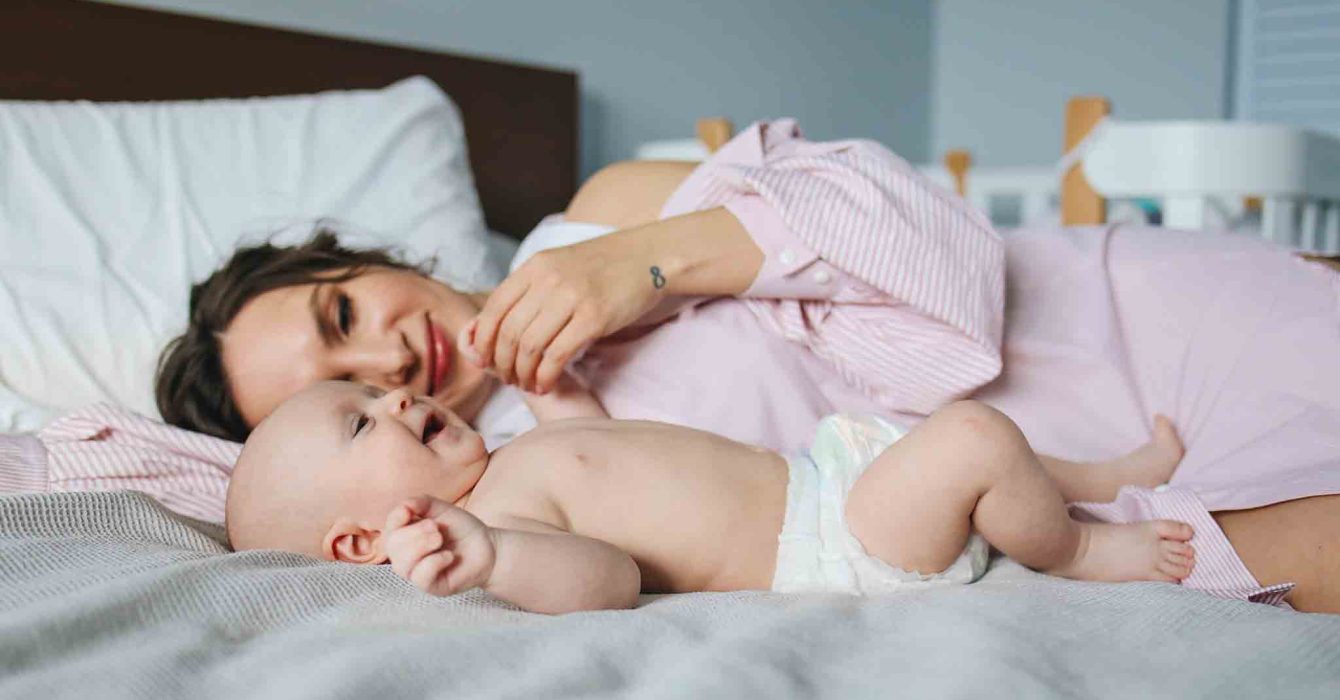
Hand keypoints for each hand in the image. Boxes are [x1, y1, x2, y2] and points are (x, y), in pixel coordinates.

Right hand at [383, 495, 495, 597]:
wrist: (488, 547)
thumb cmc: (461, 529)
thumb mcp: (440, 509)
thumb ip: (420, 503)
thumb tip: (403, 506)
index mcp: (405, 536)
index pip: (388, 529)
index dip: (395, 519)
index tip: (408, 512)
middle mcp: (406, 557)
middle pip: (393, 545)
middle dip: (415, 533)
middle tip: (436, 528)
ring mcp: (417, 574)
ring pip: (402, 564)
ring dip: (422, 546)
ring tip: (440, 539)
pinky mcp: (431, 587)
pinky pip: (420, 577)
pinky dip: (434, 562)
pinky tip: (449, 556)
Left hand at [468, 235, 664, 393]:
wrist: (648, 256)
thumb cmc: (602, 267)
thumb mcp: (558, 266)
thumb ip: (528, 290)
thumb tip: (491, 326)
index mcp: (535, 266)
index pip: (494, 308)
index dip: (483, 340)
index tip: (485, 360)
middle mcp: (548, 280)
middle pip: (509, 332)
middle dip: (502, 363)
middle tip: (508, 379)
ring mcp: (571, 298)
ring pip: (529, 347)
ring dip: (523, 373)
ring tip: (528, 383)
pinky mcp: (594, 318)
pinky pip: (557, 355)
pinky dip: (546, 375)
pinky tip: (546, 383)